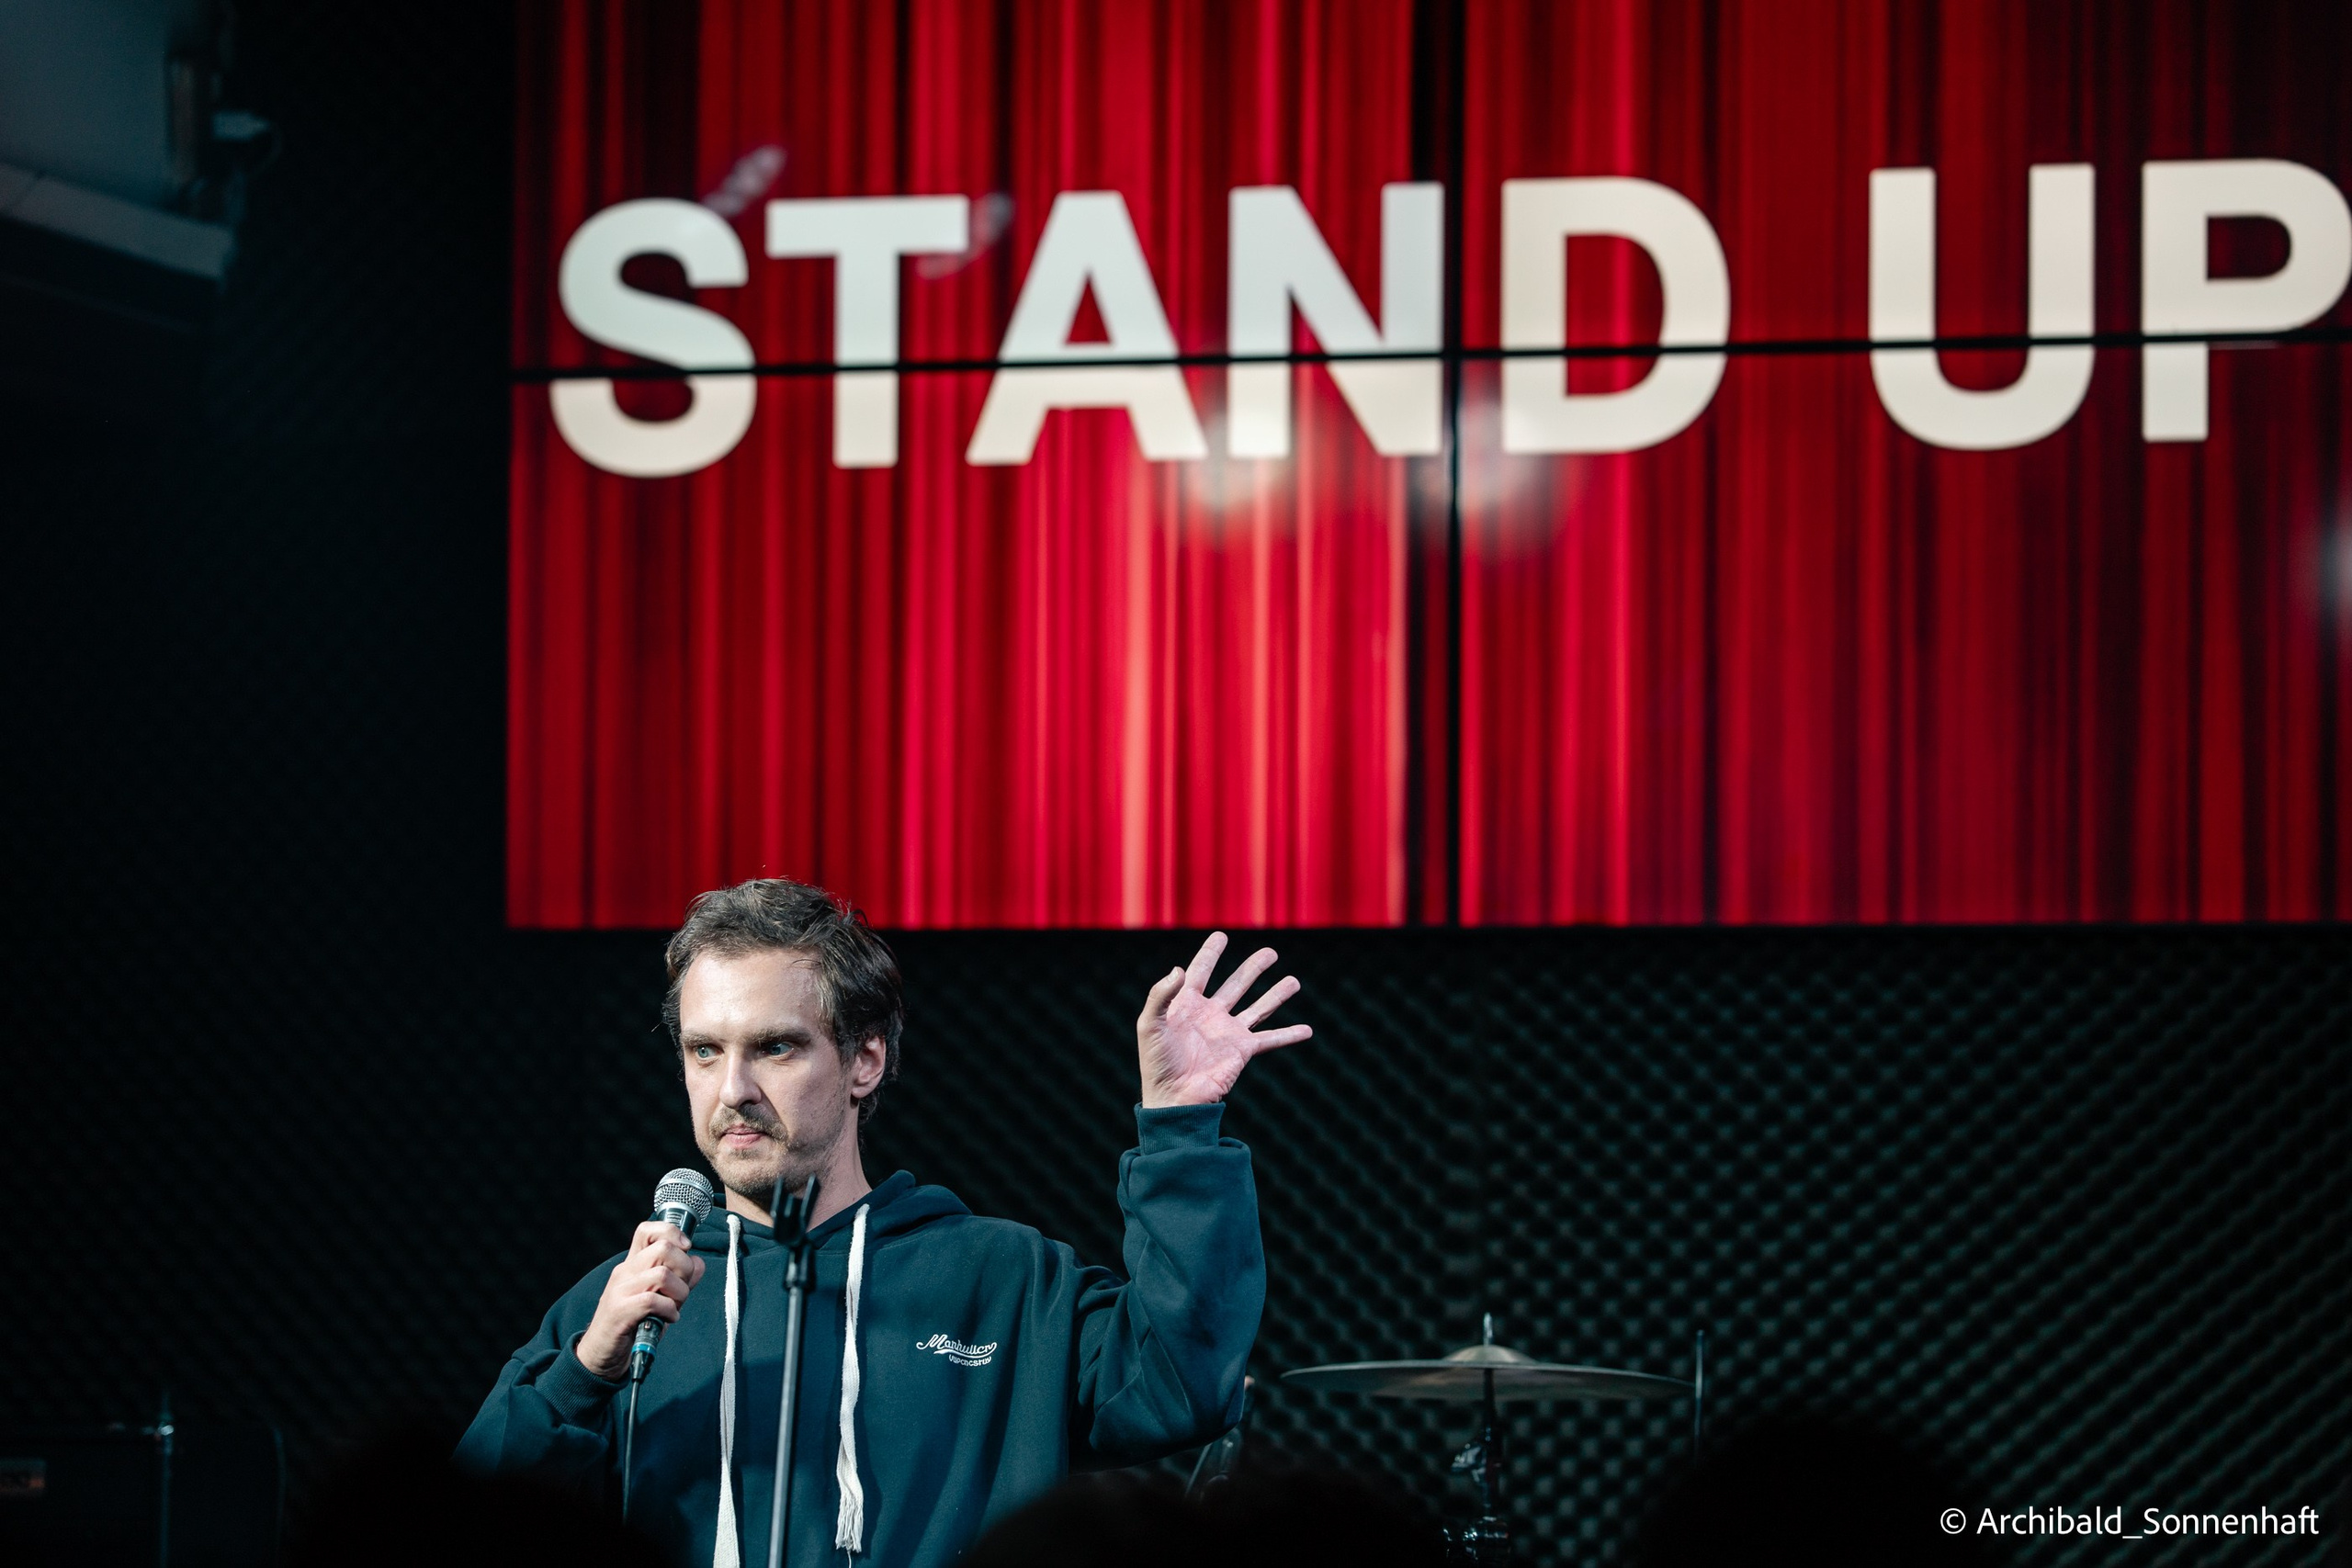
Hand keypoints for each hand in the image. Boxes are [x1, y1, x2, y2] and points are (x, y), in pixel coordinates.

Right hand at [574, 1221, 706, 1380]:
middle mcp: (625, 1271)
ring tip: (675, 1307)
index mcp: (633, 1264)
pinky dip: (669, 1311)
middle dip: (684, 1268)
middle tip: (681, 1289)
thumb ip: (680, 1279)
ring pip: (663, 1274)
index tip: (685, 1250)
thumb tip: (698, 1262)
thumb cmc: (633, 1325)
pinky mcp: (620, 1311)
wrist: (601, 1355)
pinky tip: (668, 1319)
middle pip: (664, 1247)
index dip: (672, 1233)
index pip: (648, 1230)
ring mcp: (620, 1290)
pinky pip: (654, 1301)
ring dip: (680, 1293)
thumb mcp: (661, 1298)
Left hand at [1136, 932, 1310, 1108]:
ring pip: (1258, 1007)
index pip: (1201, 971)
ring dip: (1276, 994)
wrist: (1174, 1099)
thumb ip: (1161, 995)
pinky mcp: (1242, 1051)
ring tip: (1294, 981)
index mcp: (1186, 1004)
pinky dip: (1288, 1034)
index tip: (1221, 936)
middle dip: (1253, 968)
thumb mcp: (1150, 1024)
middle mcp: (1210, 1015)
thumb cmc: (1157, 1063)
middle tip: (1270, 952)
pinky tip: (1307, 1030)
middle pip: (1236, 984)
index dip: (1210, 953)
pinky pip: (1270, 1039)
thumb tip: (1179, 969)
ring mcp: (1228, 1032)